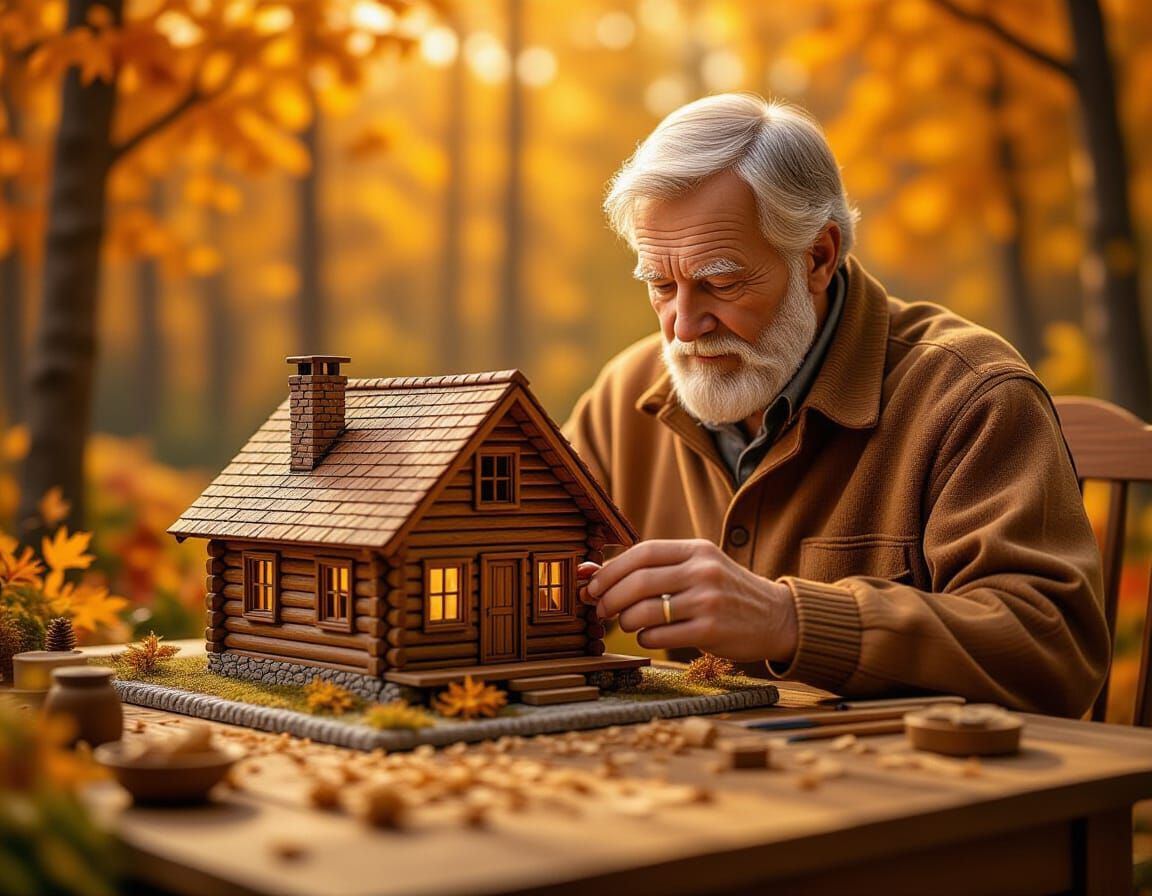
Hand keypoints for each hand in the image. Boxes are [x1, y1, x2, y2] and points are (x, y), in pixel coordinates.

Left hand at [583, 539, 797, 663]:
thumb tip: (597, 573)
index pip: (642, 553)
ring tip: (627, 624)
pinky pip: (659, 636)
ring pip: (643, 611)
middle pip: (637, 582)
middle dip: (609, 598)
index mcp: (697, 550)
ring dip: (624, 621)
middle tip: (600, 610)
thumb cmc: (728, 592)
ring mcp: (707, 601)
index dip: (610, 570)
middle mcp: (702, 572)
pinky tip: (648, 636)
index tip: (593, 584)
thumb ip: (659, 568)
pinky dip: (644, 638)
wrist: (777, 617)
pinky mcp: (710, 631)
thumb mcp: (701, 566)